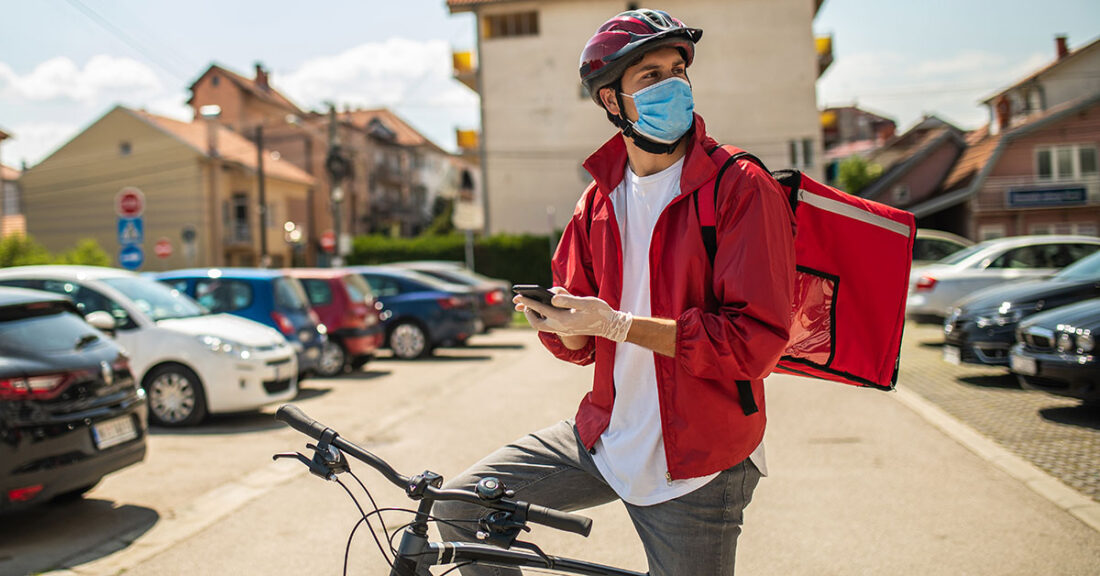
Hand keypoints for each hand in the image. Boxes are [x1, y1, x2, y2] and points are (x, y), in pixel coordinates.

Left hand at [514, 287, 632, 341]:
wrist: (610, 326)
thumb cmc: (599, 312)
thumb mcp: (585, 303)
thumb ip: (568, 300)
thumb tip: (552, 297)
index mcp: (563, 319)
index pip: (541, 310)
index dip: (528, 302)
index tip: (518, 296)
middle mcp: (561, 327)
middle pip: (536, 323)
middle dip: (527, 312)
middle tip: (521, 302)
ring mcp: (563, 330)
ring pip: (541, 325)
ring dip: (534, 315)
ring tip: (528, 305)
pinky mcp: (566, 329)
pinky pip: (548, 325)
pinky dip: (542, 317)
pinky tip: (543, 308)